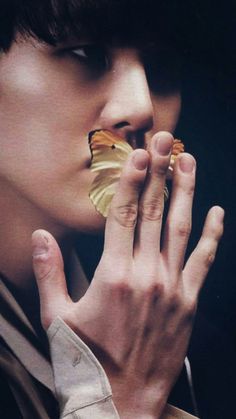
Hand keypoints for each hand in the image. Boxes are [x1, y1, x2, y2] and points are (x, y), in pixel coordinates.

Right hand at [32, 131, 223, 417]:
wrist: (123, 403)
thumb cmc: (86, 360)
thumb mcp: (57, 318)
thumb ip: (50, 272)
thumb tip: (42, 236)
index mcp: (112, 275)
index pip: (122, 214)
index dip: (131, 179)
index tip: (139, 153)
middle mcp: (145, 275)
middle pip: (152, 212)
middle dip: (158, 172)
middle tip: (165, 141)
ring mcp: (171, 287)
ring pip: (180, 228)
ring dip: (185, 192)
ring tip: (187, 162)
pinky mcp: (188, 303)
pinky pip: (203, 261)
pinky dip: (212, 235)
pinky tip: (217, 212)